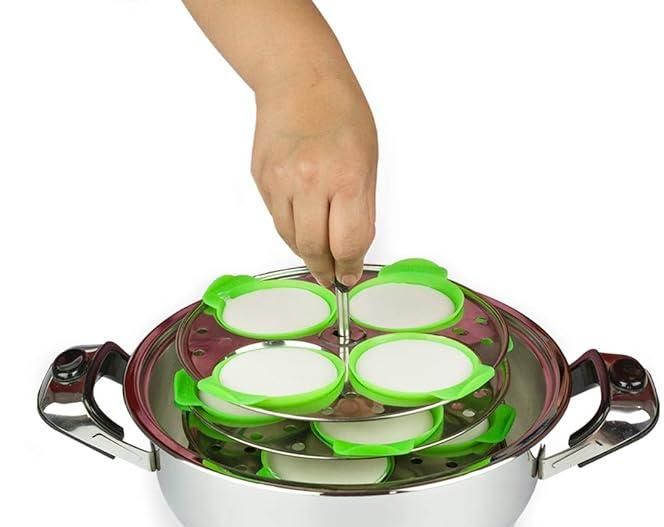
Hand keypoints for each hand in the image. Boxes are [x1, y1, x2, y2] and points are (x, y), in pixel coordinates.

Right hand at [251, 75, 376, 286]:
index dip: (349, 267)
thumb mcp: (368, 162)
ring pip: (290, 239)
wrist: (297, 78)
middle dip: (325, 269)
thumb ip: (361, 210)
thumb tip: (353, 249)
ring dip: (306, 253)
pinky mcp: (261, 179)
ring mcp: (280, 181)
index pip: (347, 243)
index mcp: (346, 178)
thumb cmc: (339, 113)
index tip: (349, 276)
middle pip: (314, 248)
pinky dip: (291, 228)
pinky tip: (302, 222)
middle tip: (331, 277)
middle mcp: (310, 182)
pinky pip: (277, 219)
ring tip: (318, 255)